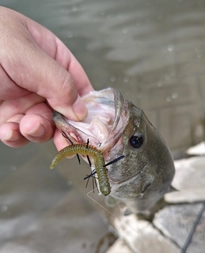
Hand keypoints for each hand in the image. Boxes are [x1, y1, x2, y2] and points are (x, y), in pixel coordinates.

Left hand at [0, 6, 92, 148]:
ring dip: (38, 132)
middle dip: (64, 128)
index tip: (91, 126)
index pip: (79, 85)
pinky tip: (9, 129)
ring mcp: (23, 102)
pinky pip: (19, 135)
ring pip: (43, 127)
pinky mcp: (6, 117)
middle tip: (68, 142)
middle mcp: (40, 83)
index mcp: (51, 59)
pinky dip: (16, 137)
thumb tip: (80, 111)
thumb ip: (58, 82)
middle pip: (64, 113)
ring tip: (27, 125)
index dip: (87, 107)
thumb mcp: (26, 54)